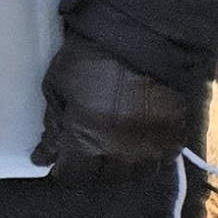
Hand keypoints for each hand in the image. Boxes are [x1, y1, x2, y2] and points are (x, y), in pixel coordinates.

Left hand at [31, 33, 187, 182]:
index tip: (57, 163)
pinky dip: (148, 159)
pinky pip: (161, 162)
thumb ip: (52, 125)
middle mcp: (122, 151)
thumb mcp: (57, 88)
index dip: (62, 171)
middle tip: (81, 155)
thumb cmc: (89, 60)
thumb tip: (43, 156)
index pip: (73, 175)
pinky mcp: (175, 136)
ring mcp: (151, 146)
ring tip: (109, 153)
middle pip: (104, 178)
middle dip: (88, 170)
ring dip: (119, 168)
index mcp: (87, 139)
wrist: (140, 39)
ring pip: (134, 175)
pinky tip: (137, 147)